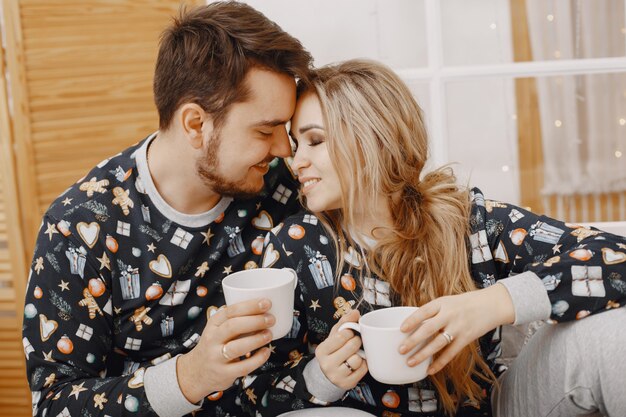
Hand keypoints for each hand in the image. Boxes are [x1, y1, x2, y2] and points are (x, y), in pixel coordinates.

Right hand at [177, 298, 273, 402]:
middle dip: (254, 321)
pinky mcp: (224, 374)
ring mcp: (217, 357)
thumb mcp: (217, 329)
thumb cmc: (214, 345)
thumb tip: (261, 307)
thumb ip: (234, 319)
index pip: (230, 311)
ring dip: (256, 340)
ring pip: (237, 347)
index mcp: (213, 324)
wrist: (196, 372)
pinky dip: (257, 359)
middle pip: (232, 327)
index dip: (249, 306)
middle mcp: (212, 340)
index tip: (266, 303)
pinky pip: (243, 367)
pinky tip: (265, 352)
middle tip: (271, 319)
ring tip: (269, 334)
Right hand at [315, 309, 367, 389]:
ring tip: (355, 354)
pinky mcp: (347, 384)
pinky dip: (363, 365)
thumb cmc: (334, 350)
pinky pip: (363, 370)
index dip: (349, 332)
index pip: (341, 336)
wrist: (330, 373)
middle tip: (355, 342)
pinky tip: (357, 364)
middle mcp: (326, 364)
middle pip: (352, 346)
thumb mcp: (335, 335)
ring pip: (357, 359)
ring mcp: (336, 376)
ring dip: (360, 355)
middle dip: (357, 341)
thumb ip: (344, 322)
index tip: (349, 334)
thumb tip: (355, 312)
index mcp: (321, 350)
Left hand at [398, 283, 513, 374]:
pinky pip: (450, 353)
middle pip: (428, 329)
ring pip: (438, 344)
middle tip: (401, 349)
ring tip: (410, 362)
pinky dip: (439, 363)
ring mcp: (458, 328)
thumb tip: (413, 324)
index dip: (411, 320)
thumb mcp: (447, 301)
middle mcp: (449, 315)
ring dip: (422, 355)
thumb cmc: (465, 303)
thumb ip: (432, 312)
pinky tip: (430, 370)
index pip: (423, 311)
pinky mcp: (466, 339)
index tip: (401, 329)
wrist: (491, 304)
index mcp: (442, 303)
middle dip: (413, 341)